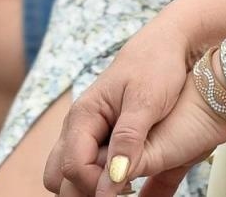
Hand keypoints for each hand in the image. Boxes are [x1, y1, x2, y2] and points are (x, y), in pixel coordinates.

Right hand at [44, 26, 225, 196]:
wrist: (167, 43)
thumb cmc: (157, 66)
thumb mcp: (146, 102)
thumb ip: (127, 141)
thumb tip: (111, 183)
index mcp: (83, 115)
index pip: (72, 166)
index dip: (95, 184)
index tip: (127, 190)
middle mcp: (78, 124)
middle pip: (58, 175)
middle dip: (83, 189)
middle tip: (122, 191)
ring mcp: (87, 130)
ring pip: (68, 172)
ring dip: (89, 185)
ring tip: (126, 185)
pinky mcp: (100, 134)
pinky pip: (87, 165)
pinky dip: (100, 178)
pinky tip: (129, 178)